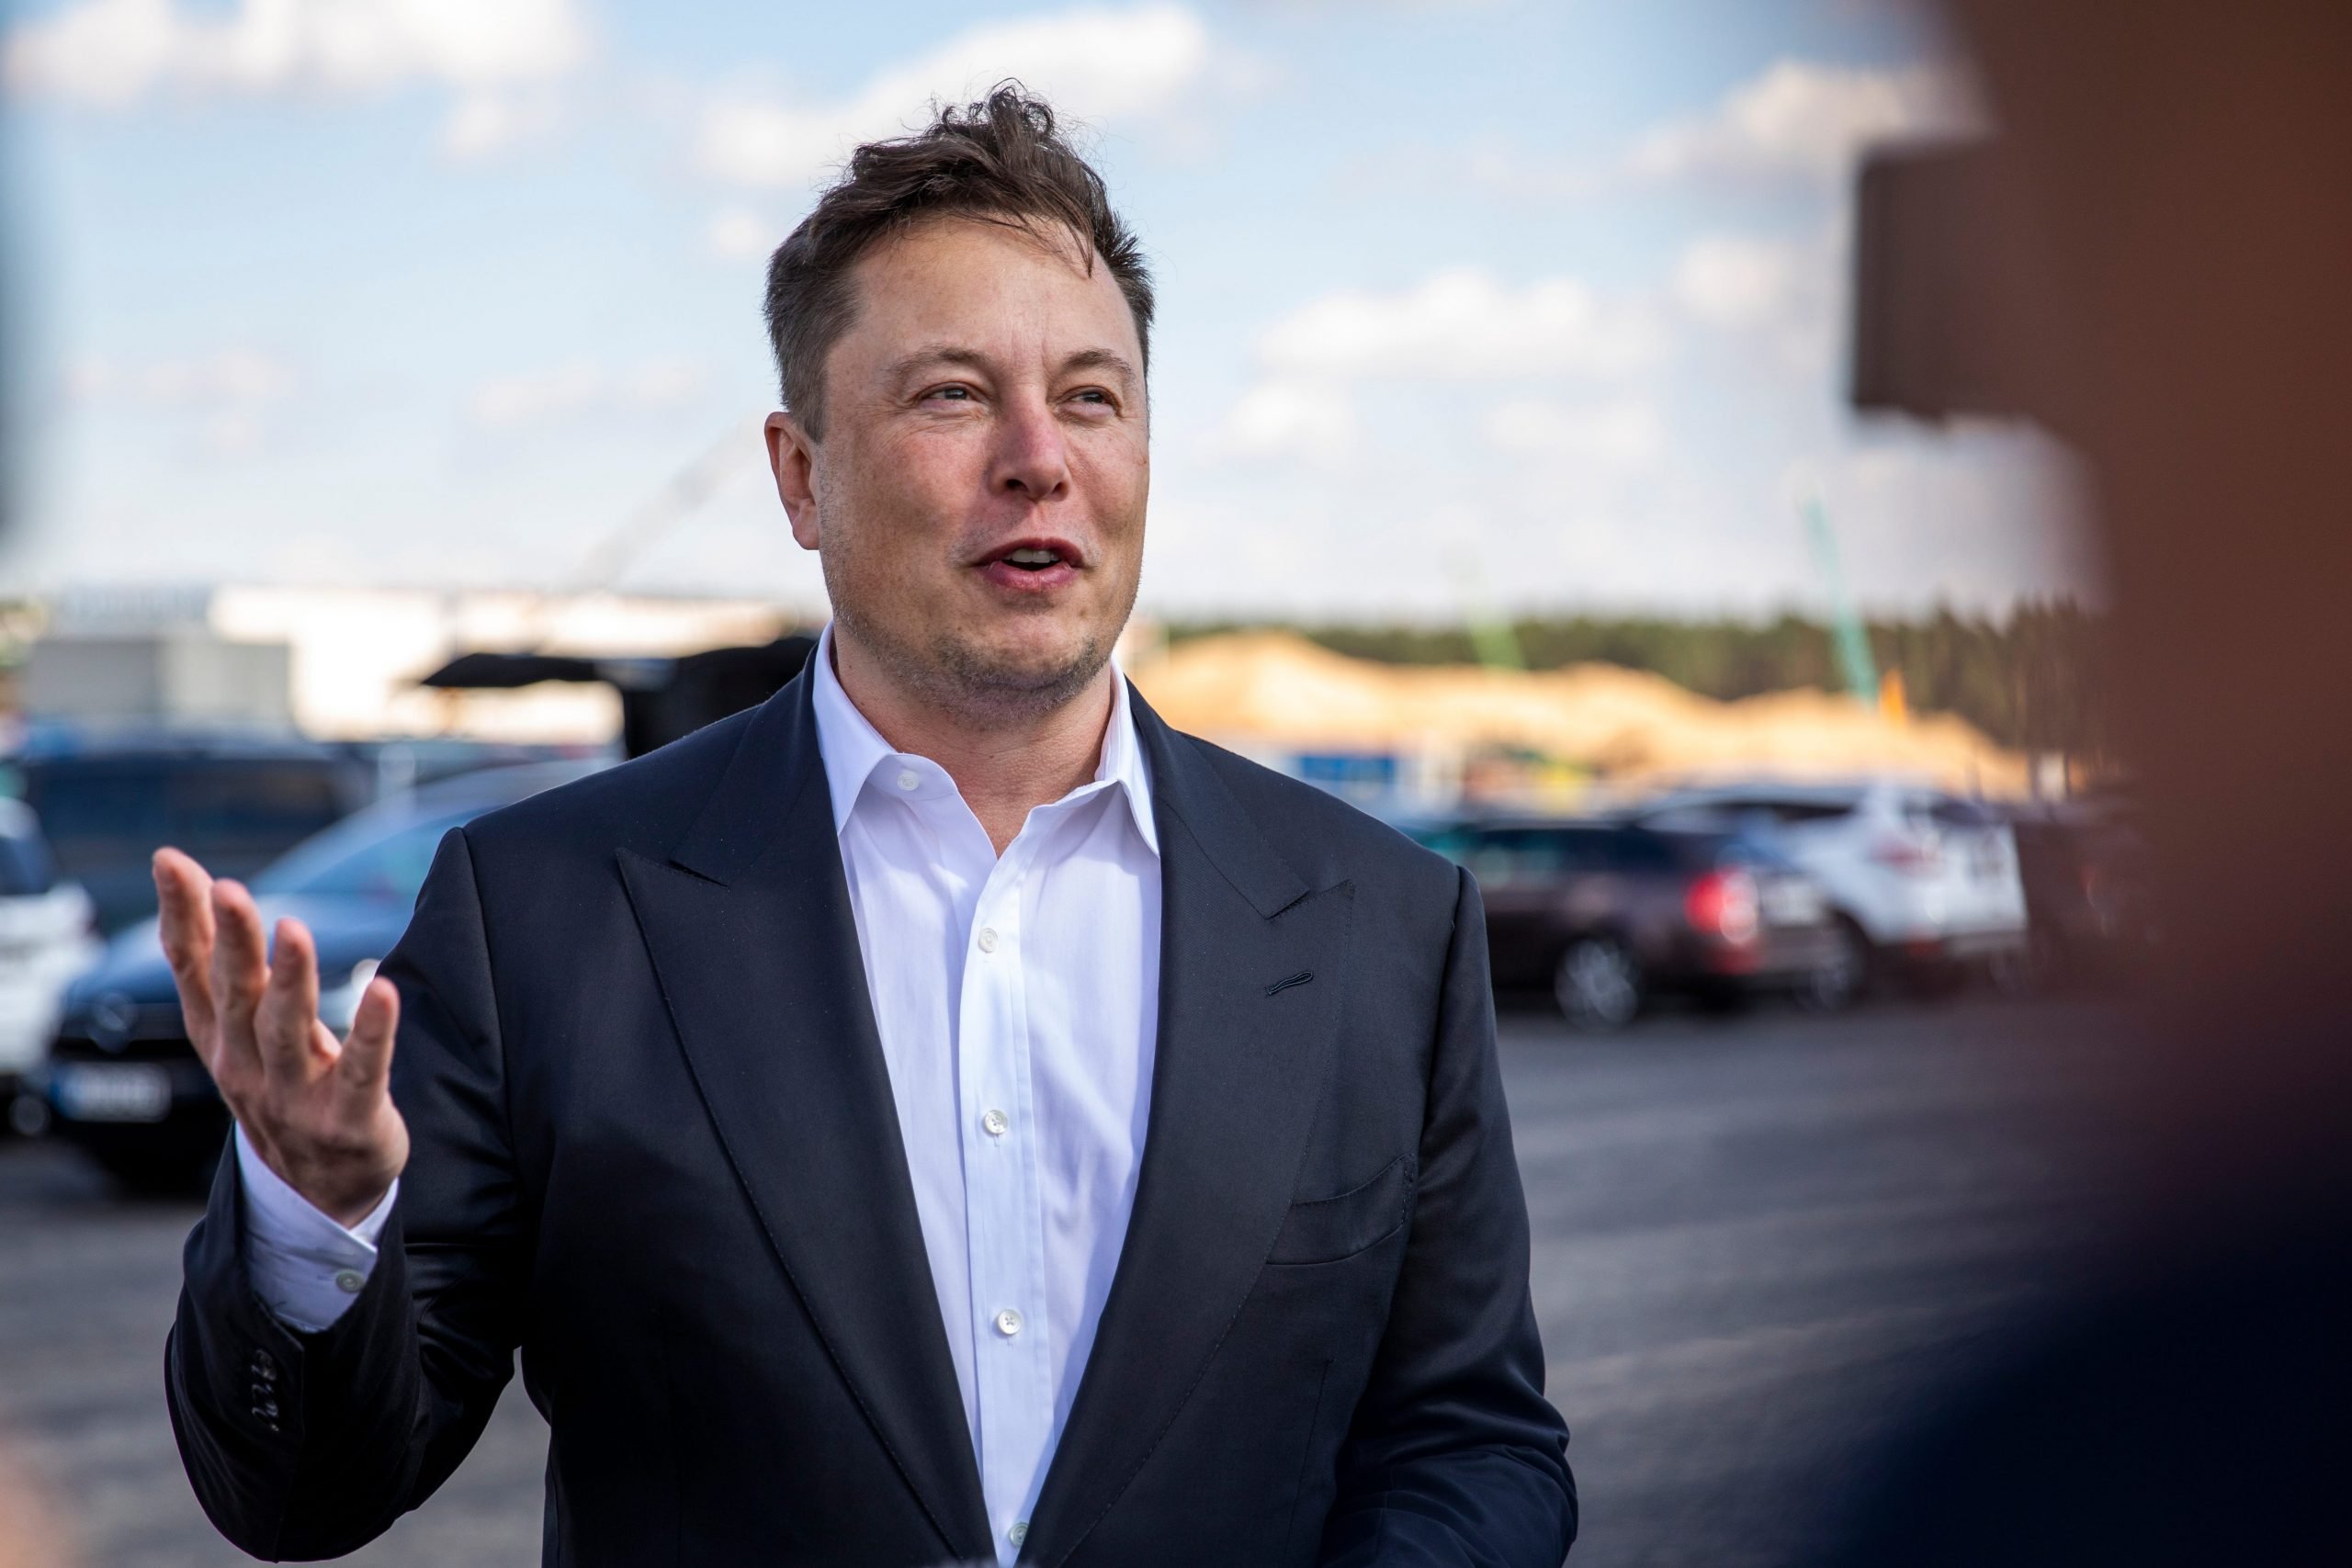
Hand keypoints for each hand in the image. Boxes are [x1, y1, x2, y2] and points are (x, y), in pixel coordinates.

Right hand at [153, 847, 408, 1226]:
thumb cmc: (282, 1089)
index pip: (193, 970)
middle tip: (228, 890)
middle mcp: (247, 1065)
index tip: (171, 862)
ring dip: (290, 979)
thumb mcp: (242, 1032)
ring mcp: (295, 1096)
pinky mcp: (349, 1119)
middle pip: (236, 995)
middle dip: (229, 942)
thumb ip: (225, 967)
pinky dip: (371, 1032)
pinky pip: (362, 1070)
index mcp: (220, 1038)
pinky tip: (383, 990)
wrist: (321, 1192)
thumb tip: (203, 885)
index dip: (181, 916)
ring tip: (292, 929)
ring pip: (287, 1031)